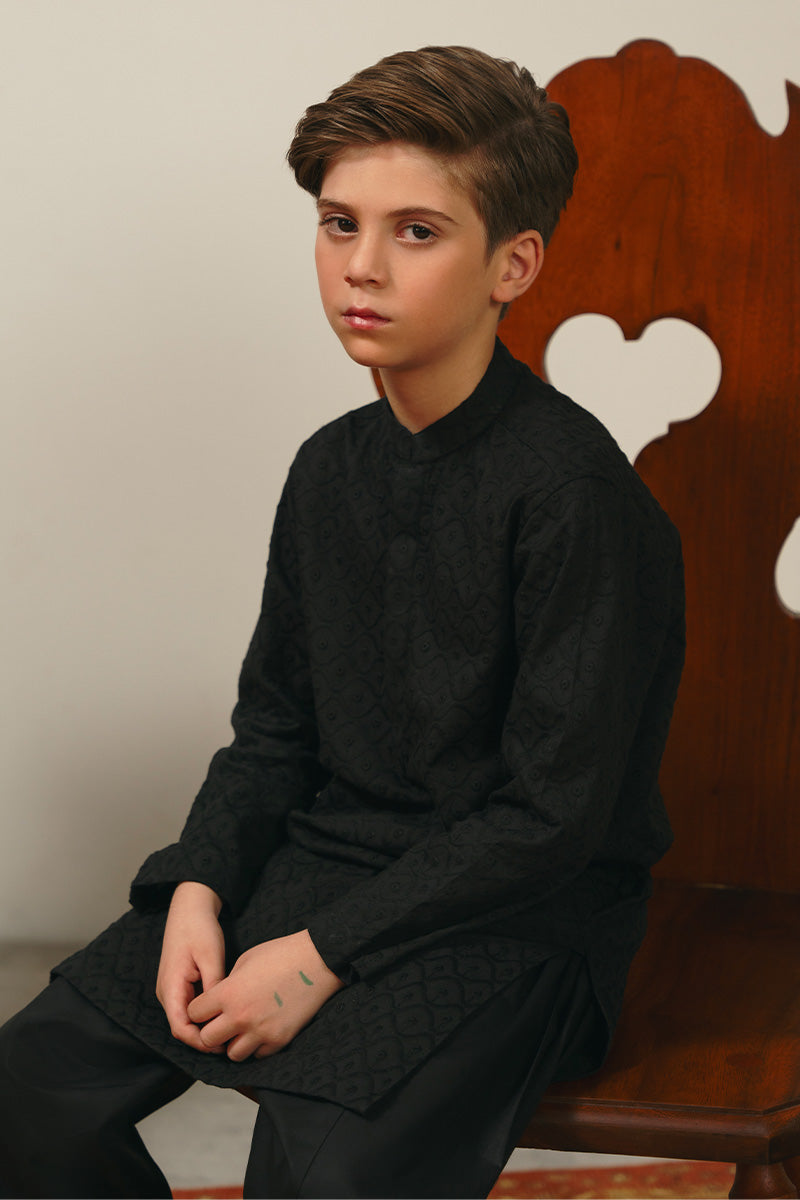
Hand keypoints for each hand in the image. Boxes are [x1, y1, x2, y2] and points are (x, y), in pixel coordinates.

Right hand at [156, 881, 225, 1052]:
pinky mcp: (178, 986)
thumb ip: (214, 985)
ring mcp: (170, 990)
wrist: (189, 909)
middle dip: (202, 1038)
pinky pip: (187, 1009)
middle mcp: (166, 992)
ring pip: (184, 1020)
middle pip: (181, 1027)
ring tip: (228, 1030)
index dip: (198, 1040)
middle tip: (230, 1041)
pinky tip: (220, 1015)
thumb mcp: (210, 956)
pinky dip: (202, 1017)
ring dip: (202, 1028)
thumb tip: (221, 1011)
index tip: (221, 1044)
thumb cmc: (199, 929)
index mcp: (170, 986)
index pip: (180, 1027)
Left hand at [186, 929, 343, 1061]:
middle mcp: (241, 1016)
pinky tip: (262, 1030)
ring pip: (232, 1054)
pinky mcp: (279, 1040)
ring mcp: (261, 1031)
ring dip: (234, 1042)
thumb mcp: (245, 960)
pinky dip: (257, 1046)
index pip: (195, 1014)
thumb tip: (218, 1002)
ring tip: (243, 1028)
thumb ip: (227, 984)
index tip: (207, 1007)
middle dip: (211, 1030)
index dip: (199, 1009)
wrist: (317, 961)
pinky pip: (258, 1055)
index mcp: (228, 993)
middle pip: (208, 1040)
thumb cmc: (281, 954)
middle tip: (221, 1021)